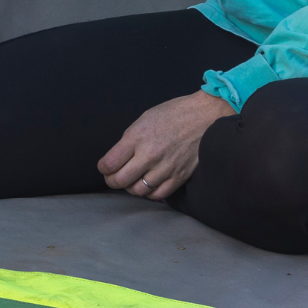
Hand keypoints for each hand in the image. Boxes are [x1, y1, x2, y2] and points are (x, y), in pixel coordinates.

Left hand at [98, 91, 234, 199]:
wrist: (204, 117)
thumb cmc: (174, 113)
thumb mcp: (144, 119)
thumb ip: (130, 139)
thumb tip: (119, 157)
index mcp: (137, 136)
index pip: (110, 162)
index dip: (103, 168)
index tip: (103, 167)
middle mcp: (149, 155)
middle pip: (121, 180)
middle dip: (112, 181)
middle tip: (111, 178)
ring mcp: (165, 168)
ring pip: (138, 191)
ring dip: (130, 188)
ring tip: (130, 181)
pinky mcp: (179, 177)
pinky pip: (158, 194)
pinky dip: (149, 193)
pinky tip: (147, 185)